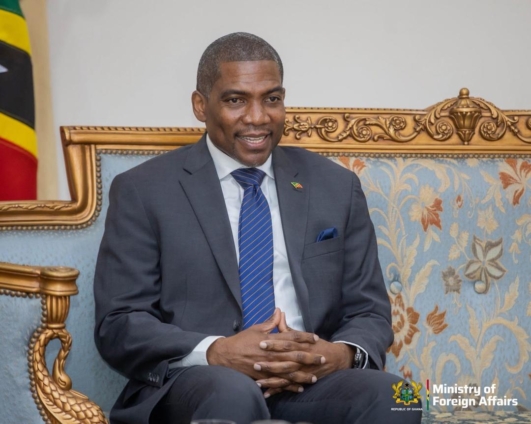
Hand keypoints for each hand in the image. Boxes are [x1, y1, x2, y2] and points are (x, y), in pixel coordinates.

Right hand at [206, 309, 321, 392]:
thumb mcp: (256, 328)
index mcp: (271, 340)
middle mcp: (271, 354)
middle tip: (323, 359)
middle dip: (310, 358)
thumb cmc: (242, 340)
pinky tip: (299, 387)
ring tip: (315, 377)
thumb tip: (279, 311)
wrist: (226, 355)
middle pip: (294, 355)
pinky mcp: (264, 376)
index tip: (316, 338)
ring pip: (289, 371)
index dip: (305, 337)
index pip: (292, 337)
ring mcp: (268, 366)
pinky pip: (279, 382)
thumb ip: (271, 322)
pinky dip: (290, 386)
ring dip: (303, 374)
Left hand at [256, 312, 353, 396]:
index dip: (274, 344)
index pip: (286, 343)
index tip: (261, 343)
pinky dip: (277, 390)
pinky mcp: (301, 381)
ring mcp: (302, 372)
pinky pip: (288, 387)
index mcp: (301, 345)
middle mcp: (301, 359)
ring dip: (271, 379)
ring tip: (257, 381)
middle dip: (270, 364)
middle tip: (255, 363)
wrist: (335, 359)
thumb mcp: (303, 336)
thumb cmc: (317, 345)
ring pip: (285, 376)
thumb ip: (289, 329)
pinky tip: (266, 393)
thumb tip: (280, 314)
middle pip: (285, 361)